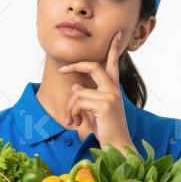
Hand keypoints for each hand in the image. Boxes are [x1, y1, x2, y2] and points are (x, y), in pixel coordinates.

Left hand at [58, 30, 133, 150]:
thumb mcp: (92, 111)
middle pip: (93, 66)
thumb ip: (86, 97)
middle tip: (62, 69)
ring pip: (78, 92)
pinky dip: (72, 113)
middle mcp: (114, 89)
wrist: (116, 146)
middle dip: (75, 65)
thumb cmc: (106, 130)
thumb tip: (76, 86)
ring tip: (72, 120)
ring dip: (70, 108)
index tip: (118, 34)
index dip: (114, 48)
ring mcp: (110, 96)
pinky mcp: (104, 104)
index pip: (113, 64)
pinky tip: (76, 123)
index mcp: (113, 89)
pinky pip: (78, 102)